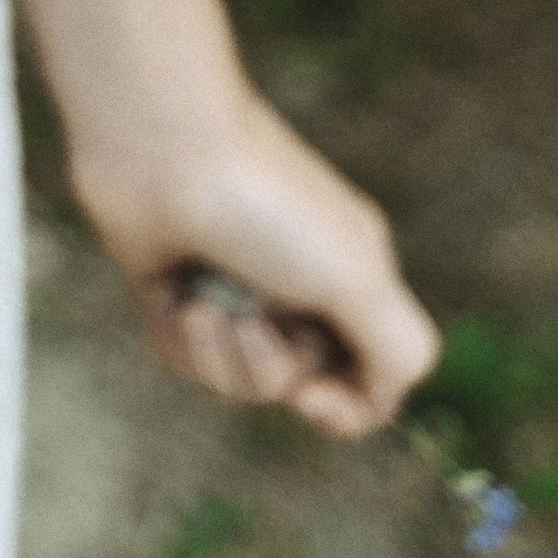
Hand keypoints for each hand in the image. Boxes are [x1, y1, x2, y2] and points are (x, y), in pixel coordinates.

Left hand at [73, 88, 440, 437]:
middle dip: (266, 369)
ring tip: (200, 303)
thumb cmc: (263, 205)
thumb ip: (399, 351)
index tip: (309, 398)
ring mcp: (235, 283)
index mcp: (353, 276)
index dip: (342, 409)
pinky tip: (168, 290)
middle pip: (295, 388)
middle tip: (250, 319)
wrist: (158, 147)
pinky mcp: (177, 284)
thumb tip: (379, 400)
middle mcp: (299, 283)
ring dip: (216, 353)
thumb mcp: (358, 276)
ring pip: (234, 378)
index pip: (368, 383)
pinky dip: (177, 334)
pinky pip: (185, 353)